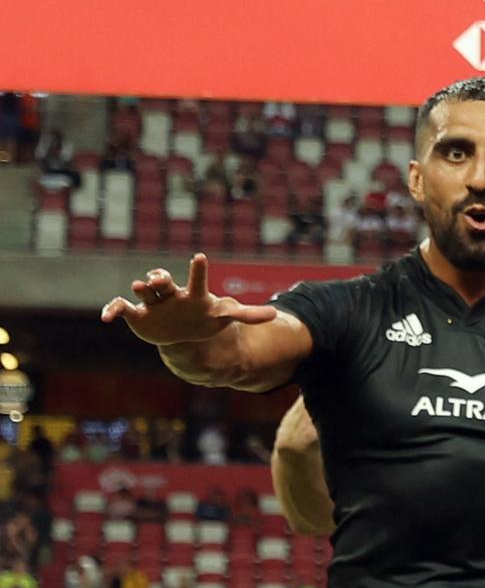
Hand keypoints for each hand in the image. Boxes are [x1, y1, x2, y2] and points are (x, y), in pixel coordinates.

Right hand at [102, 253, 279, 343]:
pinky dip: (114, 310)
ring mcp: (153, 303)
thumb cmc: (204, 318)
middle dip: (160, 277)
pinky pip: (122, 308)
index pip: (197, 279)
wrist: (182, 331)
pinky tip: (107, 317)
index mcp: (193, 294)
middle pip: (163, 280)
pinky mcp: (137, 315)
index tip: (200, 257)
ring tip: (140, 287)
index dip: (199, 270)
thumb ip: (246, 314)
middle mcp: (170, 294)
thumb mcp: (224, 317)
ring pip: (144, 291)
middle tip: (160, 278)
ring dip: (140, 289)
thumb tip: (275, 316)